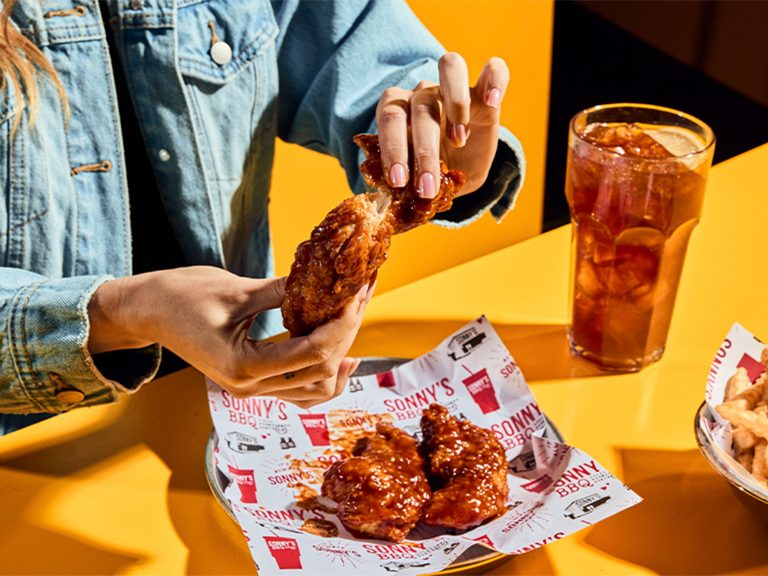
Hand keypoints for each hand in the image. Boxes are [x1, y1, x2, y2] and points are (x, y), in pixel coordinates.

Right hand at [88, 266, 370, 406]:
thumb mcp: (236, 288)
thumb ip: (283, 291)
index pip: (312, 351)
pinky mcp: (253, 382)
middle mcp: (249, 387)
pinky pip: (299, 390)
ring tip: (354, 323)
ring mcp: (251, 390)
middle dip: (347, 334)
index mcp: (242, 366)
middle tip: (363, 298)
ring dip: (340, 358)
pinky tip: (341, 354)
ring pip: (315, 389)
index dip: (342, 323)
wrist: (148, 311)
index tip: (358, 296)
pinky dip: (323, 374)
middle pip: (320, 371)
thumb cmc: (181, 296)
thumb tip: (328, 281)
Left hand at [376, 53, 509, 196]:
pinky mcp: (486, 92)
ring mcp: (453, 88)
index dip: (392, 148)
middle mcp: (423, 93)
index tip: (398, 181)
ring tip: (460, 140)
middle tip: (428, 185)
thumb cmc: (428, 173)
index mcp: (398, 110)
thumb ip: (401, 185)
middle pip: (420, 105)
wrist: (458, 172)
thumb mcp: (414, 183)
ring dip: (454, 103)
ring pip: (450, 66)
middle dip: (424, 150)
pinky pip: (494, 70)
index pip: (390, 117)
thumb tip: (386, 201)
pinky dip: (495, 79)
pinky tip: (493, 101)